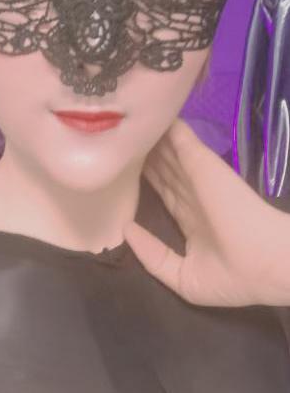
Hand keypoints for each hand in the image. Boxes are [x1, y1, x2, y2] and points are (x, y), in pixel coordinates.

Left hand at [124, 119, 289, 306]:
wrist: (265, 265)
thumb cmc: (232, 278)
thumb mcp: (183, 278)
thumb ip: (153, 256)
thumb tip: (127, 230)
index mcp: (192, 223)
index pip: (166, 194)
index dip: (149, 182)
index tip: (132, 173)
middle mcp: (194, 197)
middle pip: (165, 171)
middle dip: (147, 158)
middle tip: (127, 142)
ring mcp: (199, 180)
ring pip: (170, 155)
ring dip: (154, 141)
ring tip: (134, 126)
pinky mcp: (204, 167)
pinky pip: (182, 143)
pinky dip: (170, 129)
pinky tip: (156, 114)